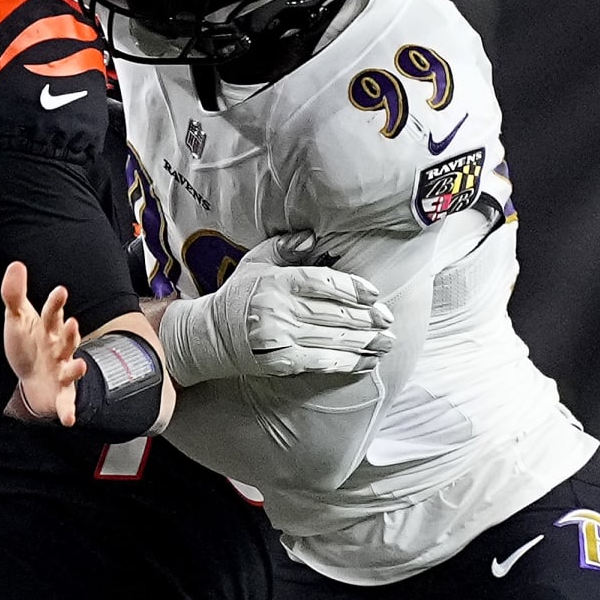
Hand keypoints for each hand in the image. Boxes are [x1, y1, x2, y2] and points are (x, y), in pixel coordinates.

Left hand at [1, 261, 86, 425]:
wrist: (31, 379)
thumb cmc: (27, 345)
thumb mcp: (17, 319)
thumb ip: (14, 294)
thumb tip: (15, 264)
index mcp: (49, 329)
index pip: (52, 313)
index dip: (56, 303)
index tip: (60, 290)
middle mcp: (59, 349)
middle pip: (66, 340)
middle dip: (69, 333)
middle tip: (71, 323)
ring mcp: (61, 371)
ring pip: (71, 368)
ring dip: (76, 367)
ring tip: (78, 365)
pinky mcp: (60, 393)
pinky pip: (66, 401)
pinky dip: (68, 410)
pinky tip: (68, 420)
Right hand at [157, 232, 394, 383]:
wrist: (211, 334)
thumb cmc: (239, 294)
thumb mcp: (256, 262)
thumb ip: (285, 248)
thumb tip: (313, 237)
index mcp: (277, 282)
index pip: (322, 282)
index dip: (352, 288)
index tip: (374, 294)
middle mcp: (280, 309)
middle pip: (333, 313)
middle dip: (366, 318)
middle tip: (388, 320)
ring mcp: (281, 337)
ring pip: (334, 339)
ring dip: (365, 342)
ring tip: (387, 342)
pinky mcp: (282, 361)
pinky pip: (323, 362)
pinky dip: (349, 362)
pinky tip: (367, 360)